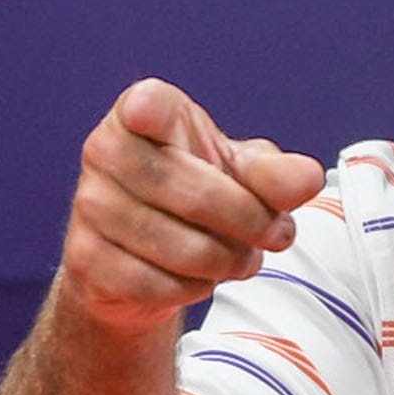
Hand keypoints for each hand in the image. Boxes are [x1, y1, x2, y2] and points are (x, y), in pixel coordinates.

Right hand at [59, 78, 326, 334]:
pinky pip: (159, 284)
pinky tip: (200, 277)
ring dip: (229, 263)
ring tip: (241, 258)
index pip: (147, 106)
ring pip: (182, 248)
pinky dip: (195, 288)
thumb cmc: (198, 191)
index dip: (152, 114)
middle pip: (196, 194)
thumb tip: (308, 178)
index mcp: (143, 112)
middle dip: (252, 224)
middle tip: (276, 235)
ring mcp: (90, 205)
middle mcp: (105, 150)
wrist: (143, 254)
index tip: (154, 118)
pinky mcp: (85, 258)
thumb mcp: (242, 174)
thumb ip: (275, 174)